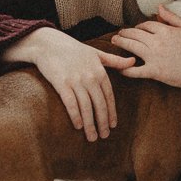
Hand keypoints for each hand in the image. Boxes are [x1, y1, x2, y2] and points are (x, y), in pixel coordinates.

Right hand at [10, 26, 133, 140]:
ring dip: (90, 124)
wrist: (48, 43)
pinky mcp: (62, 83)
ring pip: (86, 107)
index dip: (111, 112)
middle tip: (104, 136)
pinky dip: (75, 116)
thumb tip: (133, 61)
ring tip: (92, 137)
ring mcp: (76, 80)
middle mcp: (90, 77)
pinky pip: (71, 103)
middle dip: (102, 122)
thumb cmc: (72, 49)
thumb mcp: (96, 53)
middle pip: (99, 104)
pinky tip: (78, 126)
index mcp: (100, 71)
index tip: (113, 126)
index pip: (109, 96)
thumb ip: (114, 60)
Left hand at [112, 6, 180, 90]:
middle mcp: (157, 42)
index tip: (135, 30)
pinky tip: (120, 68)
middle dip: (124, 33)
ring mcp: (154, 57)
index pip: (146, 25)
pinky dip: (126, 69)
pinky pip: (135, 70)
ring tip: (114, 42)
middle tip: (118, 34)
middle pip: (135, 34)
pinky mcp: (154, 71)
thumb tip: (159, 6)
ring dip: (120, 43)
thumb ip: (172, 17)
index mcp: (165, 31)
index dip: (138, 27)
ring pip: (131, 47)